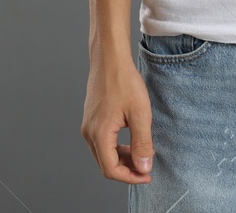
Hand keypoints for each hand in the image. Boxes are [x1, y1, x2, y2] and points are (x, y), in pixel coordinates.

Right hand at [81, 57, 154, 183]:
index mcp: (99, 134)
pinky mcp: (91, 119)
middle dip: (127, 170)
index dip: (130, 177)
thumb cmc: (124, 81)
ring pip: (103, 154)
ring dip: (122, 159)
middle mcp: (89, 133)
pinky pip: (102, 142)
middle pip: (105, 164)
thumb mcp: (140, 113)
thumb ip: (142, 143)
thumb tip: (143, 167)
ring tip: (142, 154)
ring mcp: (88, 126)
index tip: (147, 175)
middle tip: (146, 167)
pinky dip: (116, 147)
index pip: (111, 170)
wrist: (110, 59)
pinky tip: (131, 141)